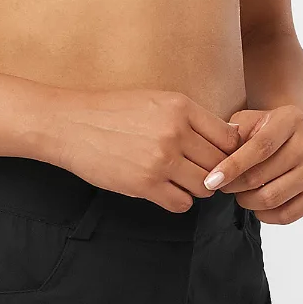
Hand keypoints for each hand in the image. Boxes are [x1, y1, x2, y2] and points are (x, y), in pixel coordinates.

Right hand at [43, 87, 243, 212]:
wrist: (72, 124)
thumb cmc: (113, 111)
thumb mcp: (156, 100)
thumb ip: (190, 117)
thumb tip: (230, 136)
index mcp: (180, 106)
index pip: (228, 137)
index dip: (229, 151)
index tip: (219, 156)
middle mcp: (175, 132)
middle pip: (220, 164)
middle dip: (215, 172)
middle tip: (200, 172)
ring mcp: (161, 159)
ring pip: (205, 187)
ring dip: (197, 187)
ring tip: (181, 180)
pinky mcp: (146, 184)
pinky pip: (182, 203)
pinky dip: (178, 200)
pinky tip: (165, 189)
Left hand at [202, 104, 302, 224]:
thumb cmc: (272, 126)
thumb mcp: (254, 118)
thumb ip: (235, 132)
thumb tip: (217, 155)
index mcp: (291, 120)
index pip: (259, 148)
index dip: (232, 166)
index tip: (211, 180)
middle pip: (262, 176)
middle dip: (234, 185)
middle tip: (221, 186)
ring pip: (272, 198)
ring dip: (247, 201)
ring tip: (238, 193)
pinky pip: (286, 215)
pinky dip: (264, 214)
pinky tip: (256, 203)